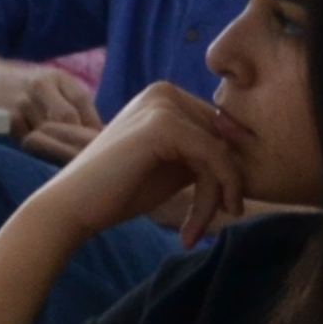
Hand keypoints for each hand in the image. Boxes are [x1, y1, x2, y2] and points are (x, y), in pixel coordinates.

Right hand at [0, 63, 104, 159]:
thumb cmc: (25, 88)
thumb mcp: (52, 86)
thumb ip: (74, 105)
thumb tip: (103, 133)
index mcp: (58, 77)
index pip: (82, 103)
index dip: (94, 126)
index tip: (102, 145)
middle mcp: (40, 85)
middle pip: (67, 117)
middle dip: (80, 139)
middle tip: (91, 158)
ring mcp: (21, 101)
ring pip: (47, 131)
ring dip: (61, 147)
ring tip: (72, 162)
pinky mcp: (5, 118)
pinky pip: (27, 139)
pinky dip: (40, 149)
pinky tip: (47, 157)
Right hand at [37, 81, 257, 242]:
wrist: (71, 208)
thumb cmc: (116, 192)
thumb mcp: (172, 167)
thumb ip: (204, 153)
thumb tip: (251, 153)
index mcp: (165, 97)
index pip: (220, 130)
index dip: (226, 172)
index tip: (218, 211)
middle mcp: (165, 92)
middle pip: (224, 139)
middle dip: (222, 187)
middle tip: (206, 225)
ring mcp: (162, 105)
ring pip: (222, 152)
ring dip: (217, 197)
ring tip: (196, 231)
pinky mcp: (162, 124)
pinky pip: (213, 158)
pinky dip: (213, 195)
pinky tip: (193, 228)